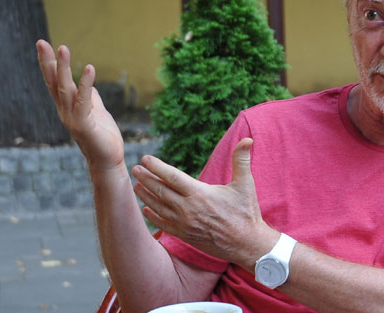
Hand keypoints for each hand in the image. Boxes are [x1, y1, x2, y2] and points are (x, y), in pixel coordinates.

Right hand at [36, 40, 124, 173]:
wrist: (108, 160)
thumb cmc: (103, 136)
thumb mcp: (97, 111)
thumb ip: (90, 97)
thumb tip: (88, 83)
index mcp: (67, 107)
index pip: (55, 82)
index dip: (50, 64)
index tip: (43, 45)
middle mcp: (65, 111)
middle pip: (54, 83)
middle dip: (48, 62)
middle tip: (41, 42)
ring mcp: (73, 118)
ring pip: (65, 89)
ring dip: (64, 68)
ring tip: (63, 48)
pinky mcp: (84, 124)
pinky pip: (84, 100)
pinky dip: (86, 84)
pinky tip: (89, 68)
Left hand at [132, 138, 278, 269]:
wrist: (246, 244)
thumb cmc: (246, 213)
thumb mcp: (245, 184)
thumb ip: (241, 160)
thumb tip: (248, 139)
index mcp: (200, 193)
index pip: (172, 176)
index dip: (157, 167)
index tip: (145, 159)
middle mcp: (188, 208)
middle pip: (161, 190)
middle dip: (146, 178)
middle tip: (135, 168)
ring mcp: (184, 223)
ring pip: (159, 206)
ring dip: (145, 195)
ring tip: (136, 185)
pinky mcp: (185, 235)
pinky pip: (163, 224)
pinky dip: (152, 216)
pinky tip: (146, 209)